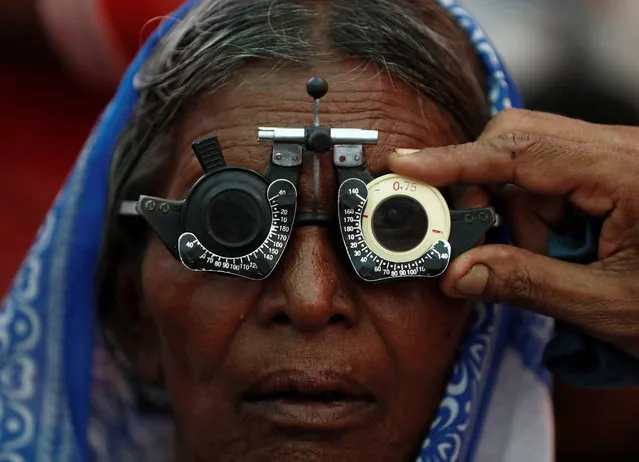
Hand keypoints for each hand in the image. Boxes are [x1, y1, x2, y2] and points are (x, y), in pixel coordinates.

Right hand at [389, 108, 638, 356]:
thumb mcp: (605, 304)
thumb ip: (524, 284)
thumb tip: (455, 274)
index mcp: (627, 172)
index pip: (520, 151)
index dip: (455, 160)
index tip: (406, 166)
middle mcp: (619, 149)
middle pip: (518, 141)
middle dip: (486, 191)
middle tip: (477, 240)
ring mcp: (615, 156)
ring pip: (527, 161)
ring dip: (518, 212)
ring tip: (551, 260)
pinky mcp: (609, 170)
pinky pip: (548, 177)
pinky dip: (537, 213)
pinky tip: (560, 248)